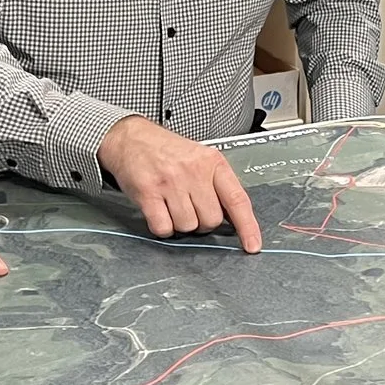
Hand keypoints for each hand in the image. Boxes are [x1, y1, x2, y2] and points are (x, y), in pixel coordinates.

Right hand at [98, 116, 262, 251]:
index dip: (247, 227)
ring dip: (180, 224)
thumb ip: (217, 186)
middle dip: (202, 222)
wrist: (132, 138)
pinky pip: (163, 228)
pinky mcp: (148, 193)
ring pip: (187, 226)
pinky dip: (162, 227)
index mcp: (213, 163)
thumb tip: (234, 220)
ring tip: (172, 205)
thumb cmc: (168, 152)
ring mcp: (170, 182)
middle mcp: (194, 172)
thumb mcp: (201, 159)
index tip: (252, 246)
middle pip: (211, 220)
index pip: (237, 200)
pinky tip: (159, 211)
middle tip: (190, 207)